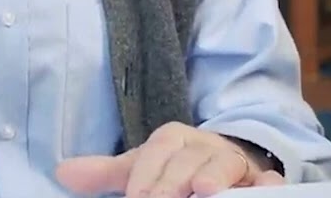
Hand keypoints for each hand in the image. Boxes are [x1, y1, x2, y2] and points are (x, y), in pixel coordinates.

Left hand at [55, 122, 284, 197]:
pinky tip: (266, 190)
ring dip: (216, 176)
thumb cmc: (176, 169)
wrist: (225, 165)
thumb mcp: (142, 170)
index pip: (159, 149)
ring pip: (226, 164)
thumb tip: (61, 174)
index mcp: (174, 139)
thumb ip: (106, 174)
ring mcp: (234, 163)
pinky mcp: (262, 181)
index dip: (147, 173)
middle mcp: (205, 147)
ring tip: (204, 191)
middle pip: (189, 158)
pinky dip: (269, 186)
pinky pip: (269, 180)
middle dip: (174, 181)